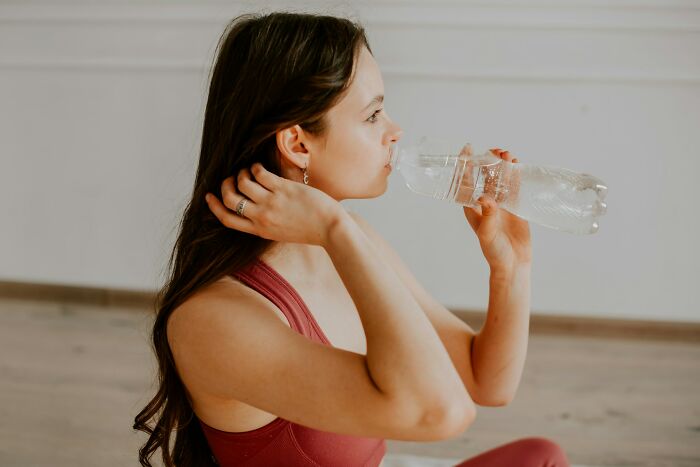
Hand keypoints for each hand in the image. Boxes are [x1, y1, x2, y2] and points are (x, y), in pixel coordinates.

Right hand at [205, 162, 342, 246]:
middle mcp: (262, 217)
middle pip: (230, 200)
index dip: (215, 207)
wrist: (330, 229)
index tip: (209, 197)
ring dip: (241, 173)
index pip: (228, 219)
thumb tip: (254, 205)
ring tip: (248, 171)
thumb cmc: (310, 230)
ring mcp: (271, 203)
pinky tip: (260, 167)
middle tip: (230, 179)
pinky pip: (259, 174)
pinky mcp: (282, 189)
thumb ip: (265, 222)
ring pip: (242, 184)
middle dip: (225, 186)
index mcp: (260, 230)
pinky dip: (255, 167)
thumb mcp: (281, 233)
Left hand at [462, 146, 531, 270]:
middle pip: (484, 174)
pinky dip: (515, 173)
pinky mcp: (514, 205)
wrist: (513, 263)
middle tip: (495, 151)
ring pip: (500, 177)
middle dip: (488, 160)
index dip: (466, 164)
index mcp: (471, 206)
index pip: (466, 180)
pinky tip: (517, 164)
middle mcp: (485, 201)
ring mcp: (500, 202)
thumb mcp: (487, 233)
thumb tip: (485, 198)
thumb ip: (488, 216)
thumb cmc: (494, 251)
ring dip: (502, 165)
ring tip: (507, 155)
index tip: (468, 148)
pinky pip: (514, 185)